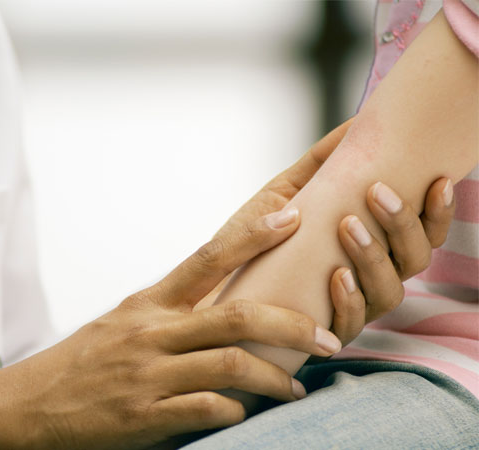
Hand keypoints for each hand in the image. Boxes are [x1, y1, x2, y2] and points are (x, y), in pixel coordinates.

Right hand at [0, 210, 342, 449]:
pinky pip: (206, 410)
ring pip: (229, 365)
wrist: (30, 403)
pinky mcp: (144, 415)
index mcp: (150, 303)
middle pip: (236, 315)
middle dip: (291, 324)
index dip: (253, 235)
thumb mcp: (126, 322)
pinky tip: (247, 413)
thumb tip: (223, 301)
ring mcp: (149, 374)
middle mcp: (153, 332)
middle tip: (328, 337)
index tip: (292, 217)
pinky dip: (235, 411)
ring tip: (295, 386)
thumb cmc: (85, 359)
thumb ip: (171, 310)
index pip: (208, 257)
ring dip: (273, 377)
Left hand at [207, 119, 453, 347]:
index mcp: (369, 244)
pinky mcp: (321, 329)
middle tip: (376, 194)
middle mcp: (367, 275)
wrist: (217, 276)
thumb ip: (319, 164)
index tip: (439, 181)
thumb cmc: (255, 232)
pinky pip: (349, 322)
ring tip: (348, 227)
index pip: (421, 232)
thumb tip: (353, 122)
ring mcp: (348, 304)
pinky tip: (336, 276)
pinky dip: (348, 300)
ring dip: (374, 258)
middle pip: (414, 259)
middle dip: (403, 226)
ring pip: (389, 291)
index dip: (439, 212)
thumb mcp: (285, 192)